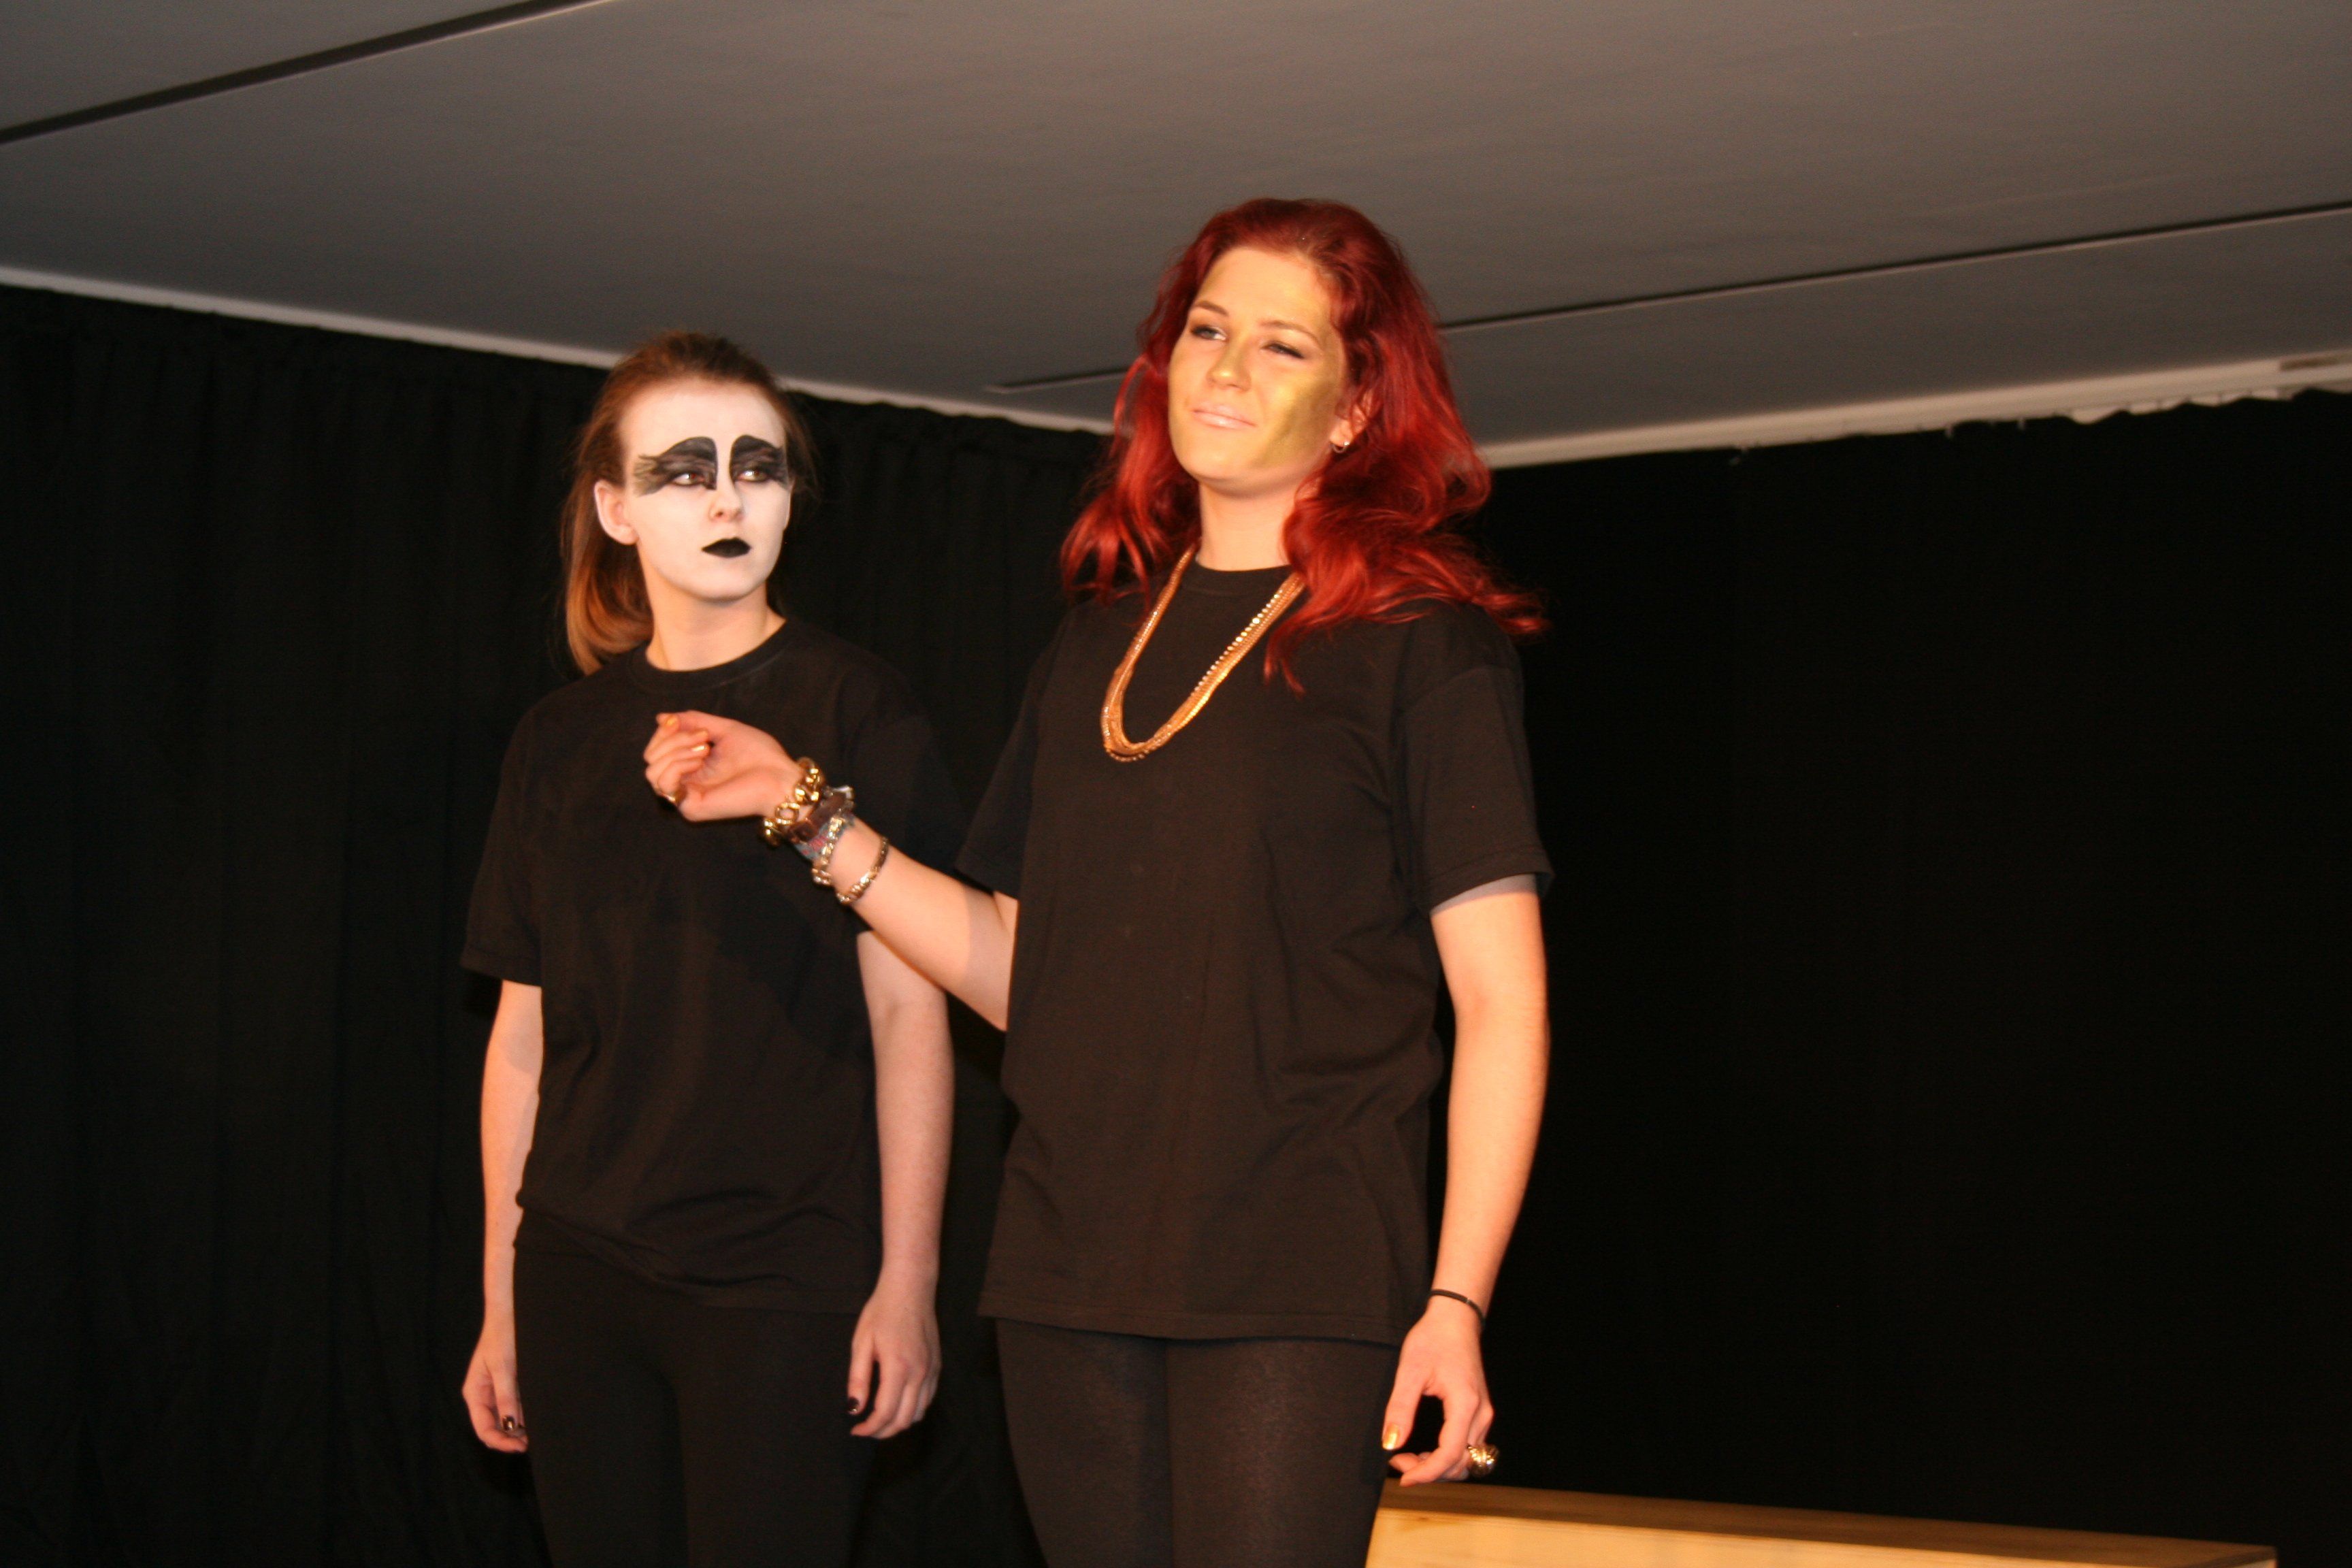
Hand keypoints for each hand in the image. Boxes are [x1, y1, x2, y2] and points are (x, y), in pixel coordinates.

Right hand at [462, 1310, 527, 1452]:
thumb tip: (511, 1425)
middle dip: (512, 1437)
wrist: (510, 1312)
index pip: (484, 1429)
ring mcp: (497, 1391)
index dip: (501, 1442)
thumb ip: (506, 1397)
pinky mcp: (511, 1384)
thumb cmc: (502, 1335)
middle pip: (495, 1427)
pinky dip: (526, 1413)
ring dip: (521, 1427)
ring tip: (540, 1430)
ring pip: (508, 1419)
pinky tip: (539, 1415)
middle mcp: (484, 1396)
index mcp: (475, 1393)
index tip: (520, 1446)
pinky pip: (517, 1405)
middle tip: (534, 1441)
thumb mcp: (504, 1367)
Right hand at [642, 710, 798, 821]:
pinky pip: (664, 783)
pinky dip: (676, 764)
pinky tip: (699, 759)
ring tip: (703, 748)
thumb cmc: (760, 755)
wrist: (780, 777)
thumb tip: (661, 718)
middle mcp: (685, 782)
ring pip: (652, 771)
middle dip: (670, 738)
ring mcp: (686, 797)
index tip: (684, 722)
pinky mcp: (690, 807)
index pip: (657, 749)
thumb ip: (693, 721)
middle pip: (650, 758)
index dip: (664, 731)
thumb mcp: (722, 729)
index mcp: (691, 766)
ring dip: (674, 750)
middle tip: (702, 737)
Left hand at [847, 1272, 940, 1439]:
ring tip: (880, 1420)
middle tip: (865, 1430)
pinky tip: (898, 1404)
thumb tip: (854, 1408)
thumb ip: (858, 1379)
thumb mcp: (861, 1342)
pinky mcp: (937, 1366)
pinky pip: (928, 1399)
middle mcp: (919, 1373)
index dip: (869, 1428)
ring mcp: (932, 1370)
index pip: (885, 1412)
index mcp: (898, 1367)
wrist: (911, 1288)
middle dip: (883, 1432)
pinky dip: (913, 1410)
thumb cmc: (882, 1311)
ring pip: (919, 1413)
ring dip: (899, 1423)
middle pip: (904, 1419)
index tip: (855, 1430)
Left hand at [1381, 1297, 1492, 1483]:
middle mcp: (1481, 1414)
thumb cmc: (1433, 1339)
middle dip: (1430, 1471)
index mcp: (1465, 1405)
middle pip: (1462, 1464)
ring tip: (1410, 1457)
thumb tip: (1390, 1444)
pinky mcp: (1479, 1413)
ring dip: (1439, 1467)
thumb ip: (1400, 1408)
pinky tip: (1425, 1450)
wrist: (1455, 1319)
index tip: (1402, 1478)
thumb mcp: (1410, 1371)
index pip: (1450, 1455)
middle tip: (1398, 1461)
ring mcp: (1483, 1414)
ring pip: (1467, 1460)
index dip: (1426, 1473)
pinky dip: (1448, 1457)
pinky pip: (1468, 1448)